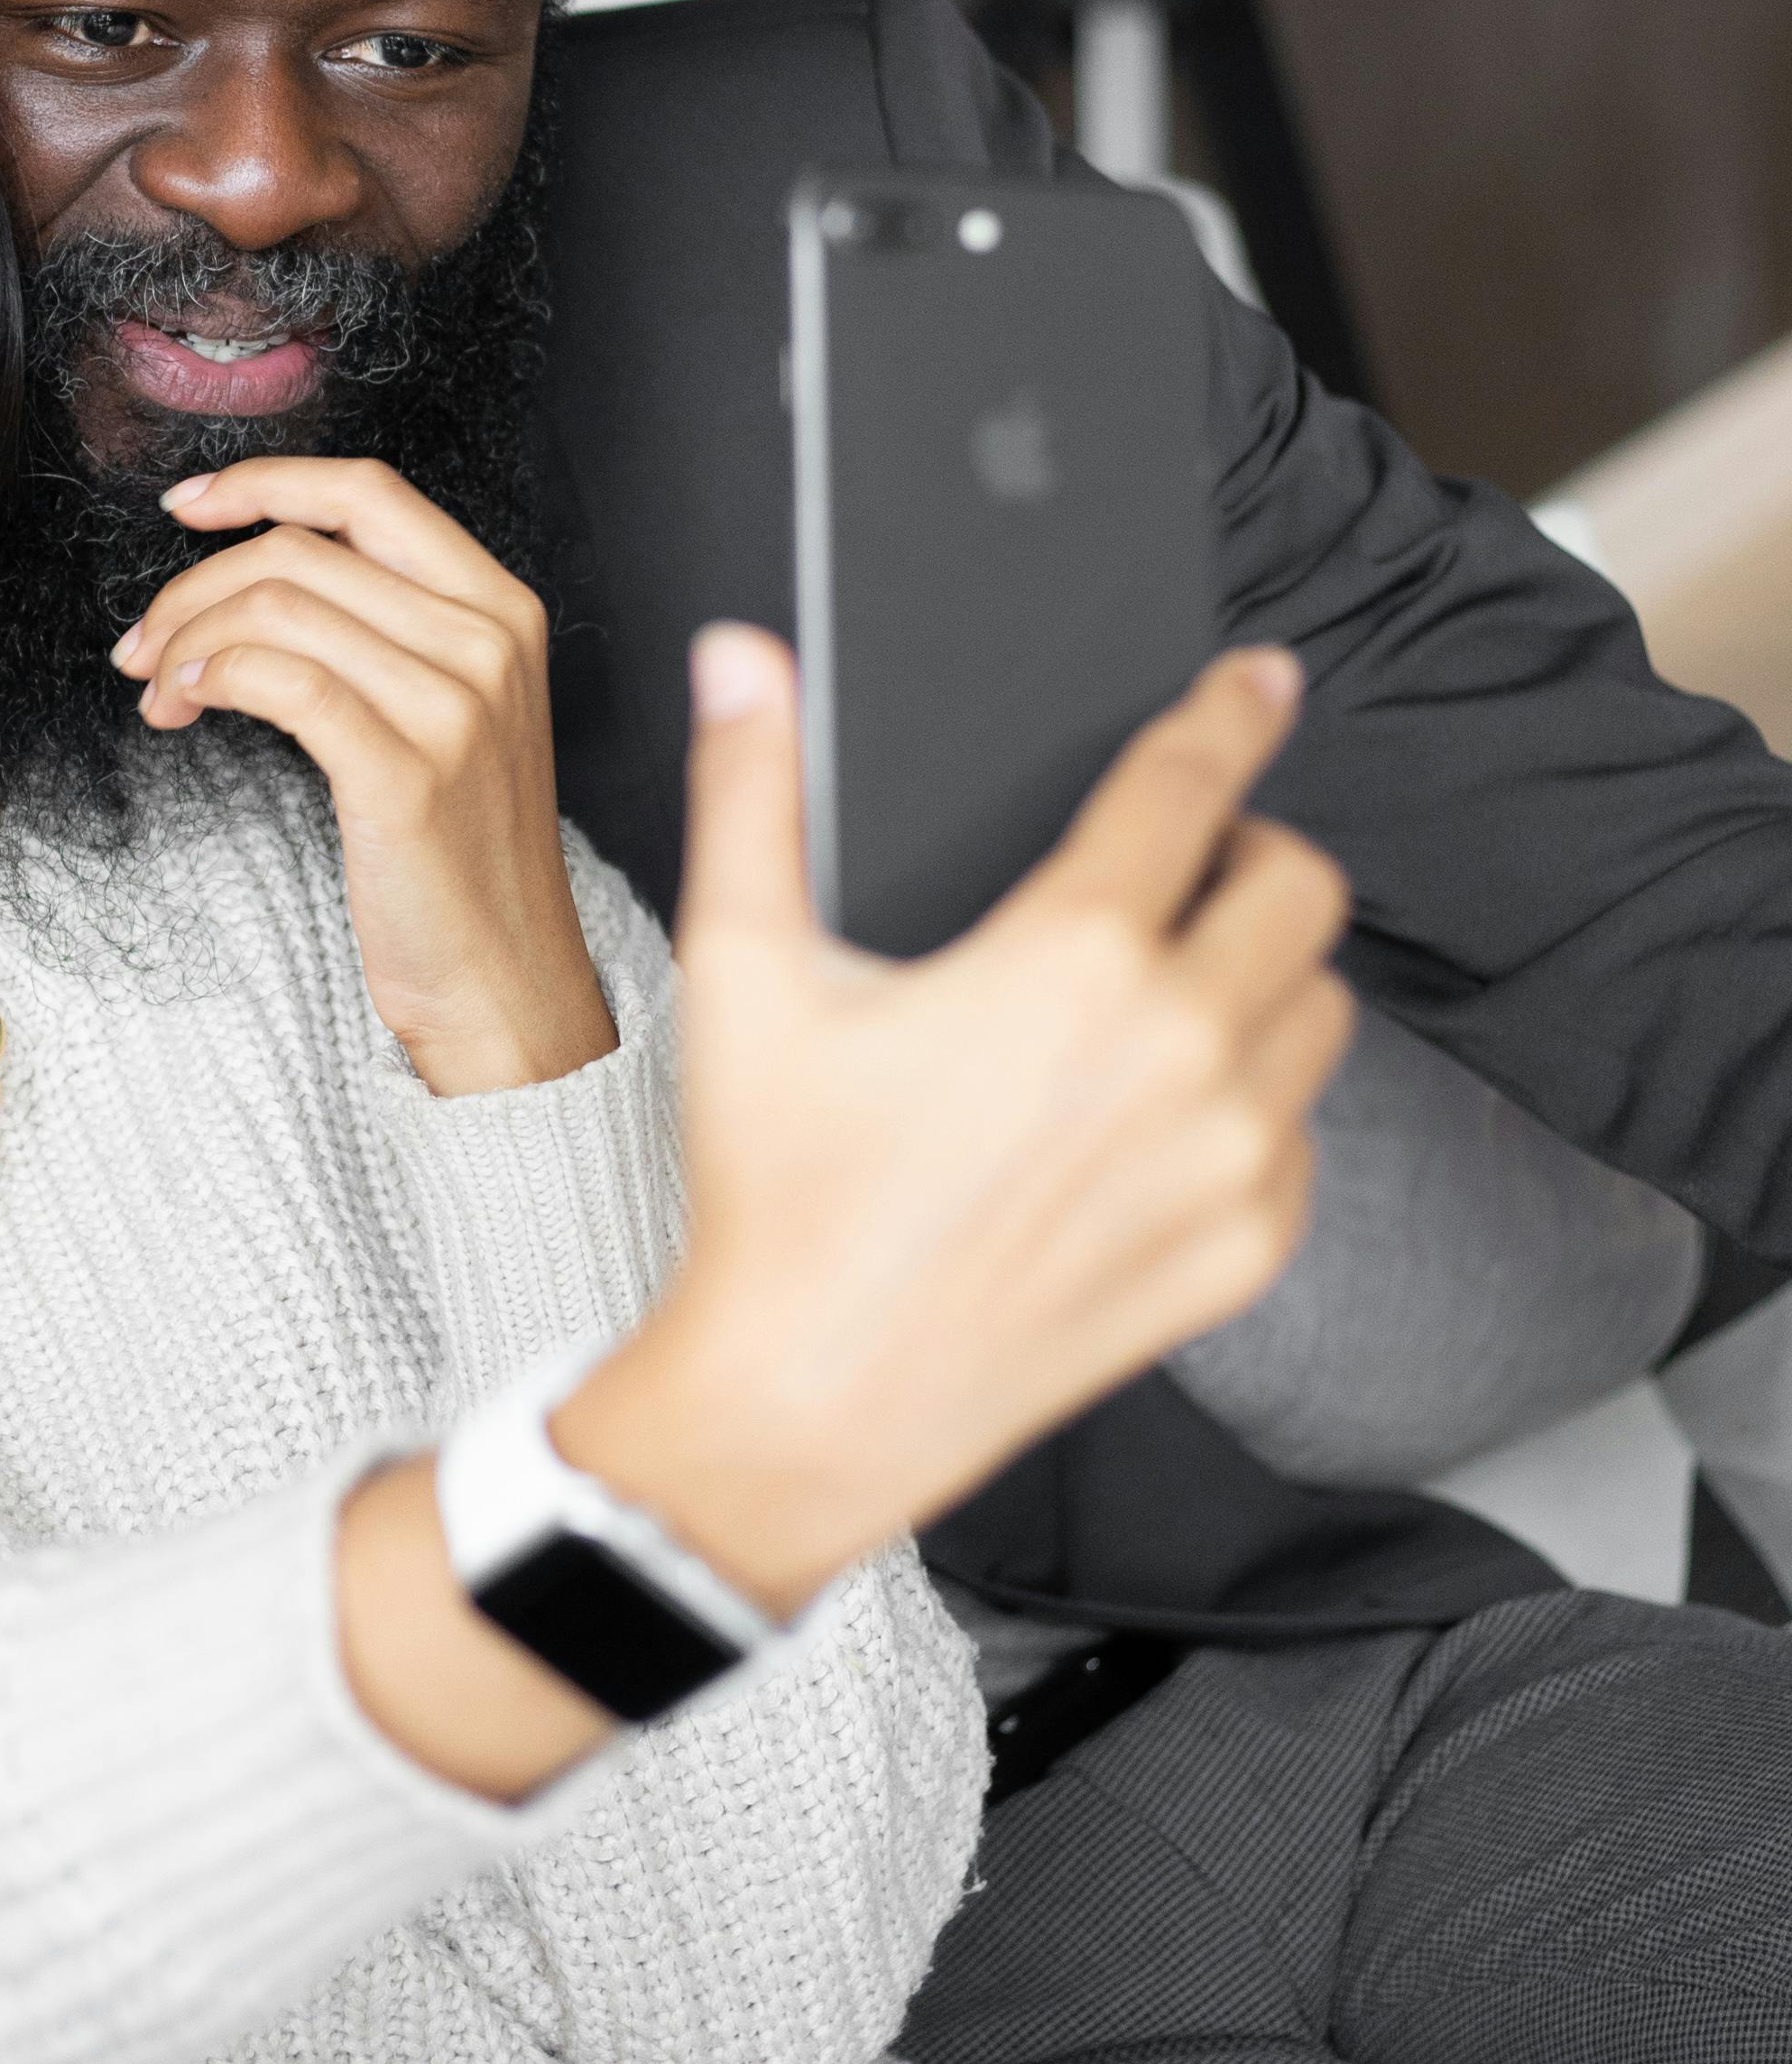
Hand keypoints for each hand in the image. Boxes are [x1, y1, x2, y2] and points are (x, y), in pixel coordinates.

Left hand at [112, 456, 615, 1094]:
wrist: (506, 982)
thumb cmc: (458, 857)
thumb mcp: (451, 715)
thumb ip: (387, 631)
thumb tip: (257, 575)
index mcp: (502, 608)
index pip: (370, 493)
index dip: (265, 481)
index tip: (188, 504)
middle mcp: (488, 641)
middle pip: (303, 549)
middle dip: (194, 583)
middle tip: (143, 641)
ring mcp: (454, 706)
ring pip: (279, 607)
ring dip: (187, 639)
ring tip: (160, 690)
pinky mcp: (405, 774)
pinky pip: (279, 680)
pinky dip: (211, 677)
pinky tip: (185, 705)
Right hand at [575, 624, 1351, 1615]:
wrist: (813, 1400)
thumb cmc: (778, 1192)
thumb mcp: (745, 971)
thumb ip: (751, 792)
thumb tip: (745, 663)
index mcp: (1068, 960)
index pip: (1190, 787)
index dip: (1232, 713)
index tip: (1262, 683)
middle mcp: (1178, 1051)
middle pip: (1299, 889)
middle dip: (1249, 851)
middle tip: (1180, 866)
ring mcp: (1229, 1159)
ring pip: (1319, 1007)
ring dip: (1262, 974)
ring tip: (1170, 987)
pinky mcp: (1246, 1249)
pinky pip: (1302, 1133)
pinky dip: (1255, 1103)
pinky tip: (1156, 1113)